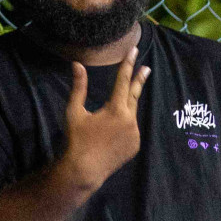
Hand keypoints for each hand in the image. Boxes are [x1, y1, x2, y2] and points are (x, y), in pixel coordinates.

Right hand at [57, 48, 150, 190]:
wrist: (85, 170)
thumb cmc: (77, 139)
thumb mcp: (74, 112)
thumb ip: (79, 87)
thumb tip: (77, 65)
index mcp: (116, 109)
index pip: (123, 80)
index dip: (128, 64)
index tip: (134, 50)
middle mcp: (130, 119)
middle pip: (134, 94)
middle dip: (139, 80)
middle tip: (146, 67)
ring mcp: (135, 134)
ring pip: (131, 114)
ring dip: (125, 107)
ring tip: (115, 109)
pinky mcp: (136, 145)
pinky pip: (131, 130)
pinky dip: (124, 126)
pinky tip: (112, 133)